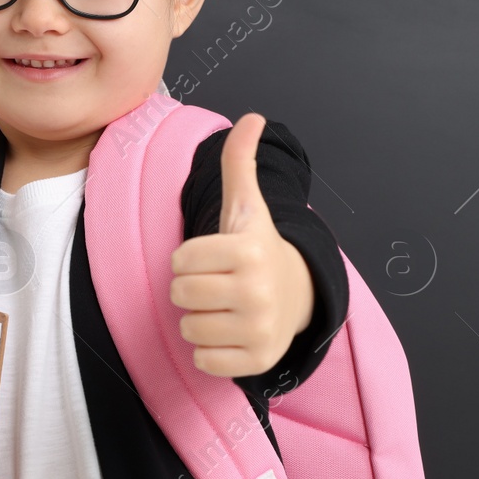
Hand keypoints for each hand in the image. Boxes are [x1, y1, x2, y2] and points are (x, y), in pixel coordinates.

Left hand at [170, 112, 315, 377]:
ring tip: (224, 307)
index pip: (180, 260)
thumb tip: (252, 117)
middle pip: (180, 295)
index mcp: (249, 250)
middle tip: (216, 283)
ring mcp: (260, 328)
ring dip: (198, 320)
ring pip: (189, 329)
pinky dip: (209, 351)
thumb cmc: (257, 248)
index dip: (189, 258)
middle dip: (190, 289)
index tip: (213, 258)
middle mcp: (257, 290)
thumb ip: (240, 162)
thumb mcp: (247, 205)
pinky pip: (204, 360)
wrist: (299, 295)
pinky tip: (230, 333)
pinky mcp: (258, 360)